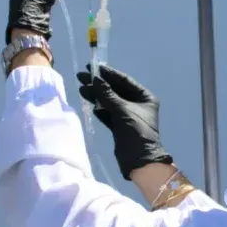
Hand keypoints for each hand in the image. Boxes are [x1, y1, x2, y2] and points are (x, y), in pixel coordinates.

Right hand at [77, 66, 173, 180]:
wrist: (139, 159)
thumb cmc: (136, 132)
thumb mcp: (122, 110)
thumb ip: (108, 94)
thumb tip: (96, 79)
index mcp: (145, 97)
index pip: (125, 81)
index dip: (110, 73)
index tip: (95, 67)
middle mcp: (137, 104)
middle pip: (116, 90)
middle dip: (100, 83)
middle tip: (82, 76)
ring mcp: (128, 115)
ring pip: (110, 101)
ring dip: (96, 95)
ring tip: (81, 87)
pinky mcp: (120, 125)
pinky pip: (108, 112)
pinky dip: (99, 107)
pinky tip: (89, 101)